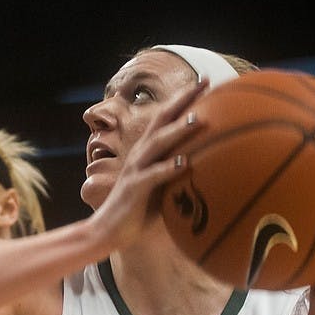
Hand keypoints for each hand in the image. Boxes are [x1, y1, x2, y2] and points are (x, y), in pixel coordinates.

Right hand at [90, 80, 207, 248]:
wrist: (106, 231)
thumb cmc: (137, 213)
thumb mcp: (161, 189)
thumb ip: (178, 177)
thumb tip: (208, 173)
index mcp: (147, 153)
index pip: (165, 119)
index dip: (183, 100)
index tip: (205, 82)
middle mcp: (140, 155)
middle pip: (161, 120)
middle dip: (183, 100)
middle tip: (205, 83)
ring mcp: (136, 170)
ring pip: (158, 144)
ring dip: (178, 130)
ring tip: (198, 119)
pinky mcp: (134, 189)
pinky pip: (153, 176)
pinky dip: (168, 168)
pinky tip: (185, 163)